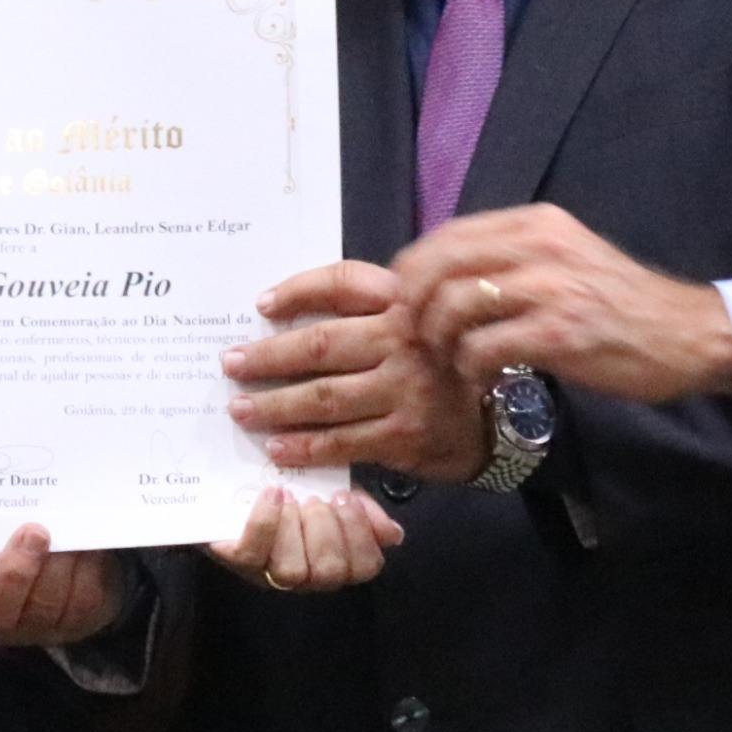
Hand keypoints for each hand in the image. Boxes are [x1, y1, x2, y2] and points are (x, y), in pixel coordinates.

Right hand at [0, 525, 131, 647]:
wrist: (52, 566)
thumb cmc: (2, 539)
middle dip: (15, 573)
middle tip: (33, 531)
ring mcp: (31, 626)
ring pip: (42, 606)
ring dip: (54, 566)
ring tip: (58, 531)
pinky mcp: (71, 623)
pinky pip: (78, 602)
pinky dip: (83, 569)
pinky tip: (84, 544)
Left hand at [208, 482, 403, 591]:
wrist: (228, 492)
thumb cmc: (289, 496)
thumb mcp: (333, 494)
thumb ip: (363, 510)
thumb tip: (394, 533)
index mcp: (336, 559)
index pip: (365, 567)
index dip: (360, 535)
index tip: (346, 499)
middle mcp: (306, 576)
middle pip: (330, 573)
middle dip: (327, 529)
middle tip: (317, 498)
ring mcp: (270, 573)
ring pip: (293, 570)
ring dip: (296, 528)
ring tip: (290, 497)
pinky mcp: (238, 561)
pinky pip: (254, 552)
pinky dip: (265, 521)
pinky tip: (272, 495)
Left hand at [222, 260, 487, 479]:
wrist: (500, 418)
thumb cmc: (444, 364)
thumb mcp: (420, 318)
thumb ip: (371, 308)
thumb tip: (288, 308)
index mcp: (405, 303)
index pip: (343, 283)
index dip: (298, 290)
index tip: (262, 305)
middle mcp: (405, 341)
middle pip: (321, 344)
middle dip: (268, 356)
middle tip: (231, 363)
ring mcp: (405, 390)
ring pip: (325, 397)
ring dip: (275, 405)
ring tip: (241, 408)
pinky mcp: (405, 436)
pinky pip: (343, 442)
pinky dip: (305, 446)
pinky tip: (277, 448)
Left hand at [394, 205, 731, 403]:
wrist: (688, 334)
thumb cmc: (621, 305)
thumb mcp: (566, 259)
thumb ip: (513, 258)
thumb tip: (446, 272)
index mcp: (537, 224)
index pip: (448, 234)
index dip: (413, 269)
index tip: (406, 302)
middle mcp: (541, 245)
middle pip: (440, 264)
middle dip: (414, 305)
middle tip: (416, 336)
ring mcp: (552, 288)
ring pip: (455, 304)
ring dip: (439, 340)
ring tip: (450, 360)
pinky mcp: (561, 334)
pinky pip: (484, 347)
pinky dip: (469, 367)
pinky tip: (480, 377)